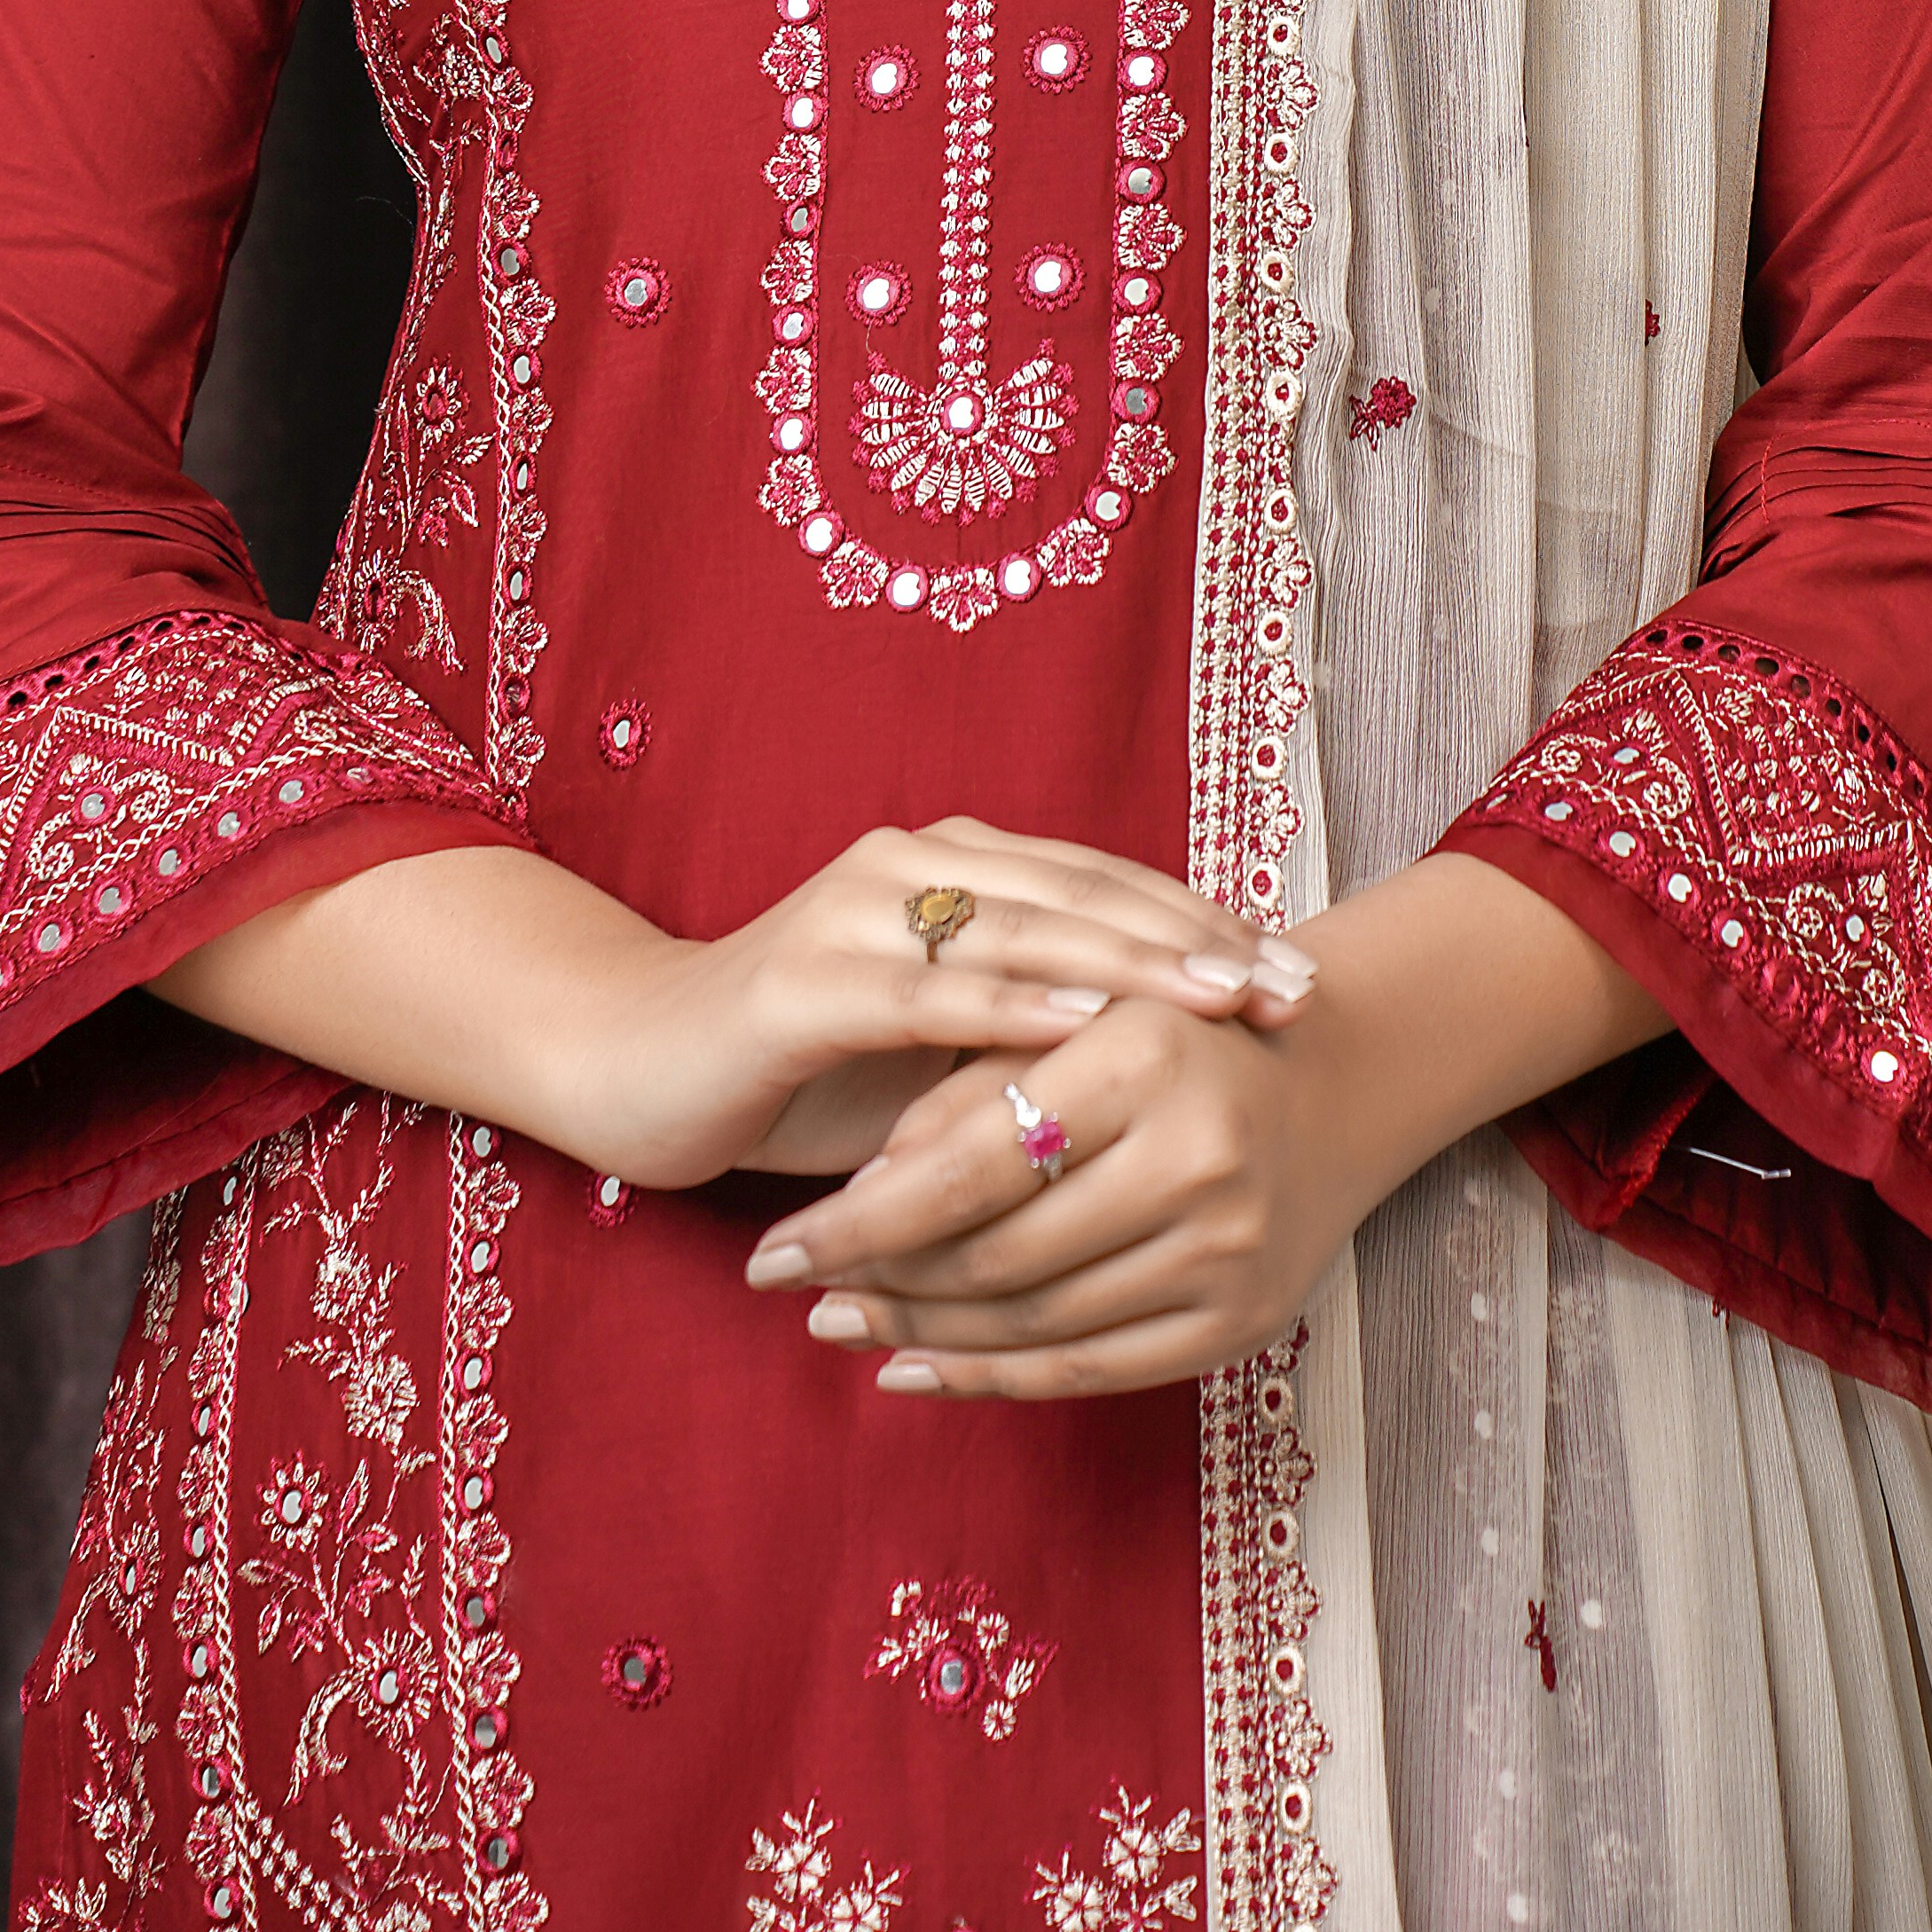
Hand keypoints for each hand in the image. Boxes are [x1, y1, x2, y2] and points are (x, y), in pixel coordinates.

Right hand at [604, 814, 1315, 1190]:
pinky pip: (931, 991)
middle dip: (1198, 942)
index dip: (1204, 923)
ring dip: (1134, 963)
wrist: (631, 1066)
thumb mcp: (936, 1052)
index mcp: (951, 867)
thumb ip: (1026, 1032)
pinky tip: (1089, 1025)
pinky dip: (1015, 1005)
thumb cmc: (798, 1067)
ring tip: (1225, 995)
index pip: (1105, 885)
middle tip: (1292, 988)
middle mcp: (911, 864)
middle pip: (1084, 896)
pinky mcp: (807, 979)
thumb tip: (1166, 1056)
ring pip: (1023, 931)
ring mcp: (857, 912)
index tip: (1299, 974)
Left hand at [742, 992, 1377, 1391]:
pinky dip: (992, 1378)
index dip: (861, 1216)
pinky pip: (1091, 1368)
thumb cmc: (1173, 1032)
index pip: (972, 1164)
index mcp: (1148, 1052)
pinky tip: (917, 1368)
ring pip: (1034, 1321)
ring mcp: (1228, 1252)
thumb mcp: (1072, 1018)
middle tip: (789, 1286)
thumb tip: (854, 1196)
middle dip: (876, 1279)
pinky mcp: (1241, 1324)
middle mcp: (1199, 1158)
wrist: (1341, 1077)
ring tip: (839, 1321)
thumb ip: (966, 1088)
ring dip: (919, 1332)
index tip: (776, 1244)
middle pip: (996, 1255)